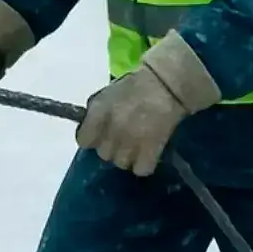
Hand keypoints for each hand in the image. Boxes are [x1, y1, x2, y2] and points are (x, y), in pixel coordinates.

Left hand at [75, 32, 223, 175]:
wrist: (168, 83)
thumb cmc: (137, 85)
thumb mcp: (109, 94)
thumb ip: (97, 114)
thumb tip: (91, 130)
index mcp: (99, 110)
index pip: (84, 140)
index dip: (91, 140)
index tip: (99, 137)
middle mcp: (112, 128)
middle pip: (104, 154)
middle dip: (112, 147)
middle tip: (122, 138)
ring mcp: (131, 140)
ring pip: (122, 163)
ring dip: (128, 157)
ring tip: (137, 146)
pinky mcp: (151, 149)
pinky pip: (141, 168)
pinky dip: (144, 164)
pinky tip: (148, 154)